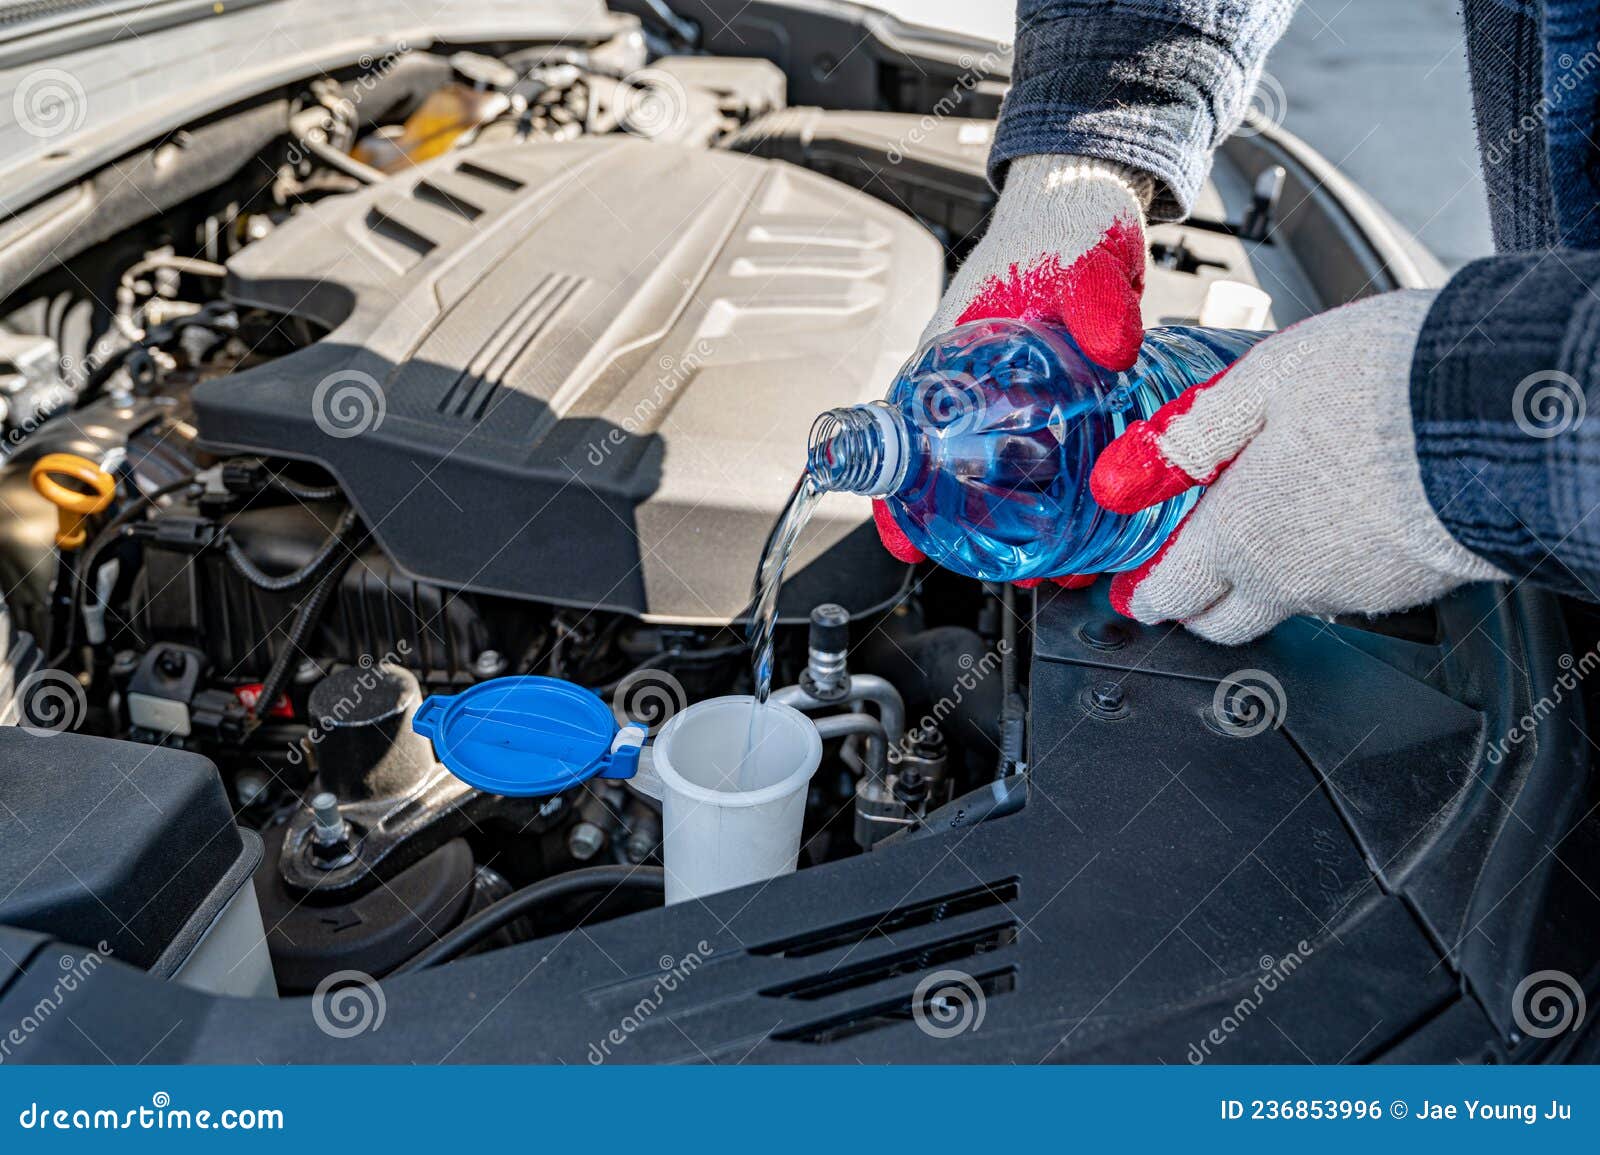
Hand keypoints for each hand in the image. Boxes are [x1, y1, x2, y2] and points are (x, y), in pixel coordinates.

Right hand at [875, 153, 1151, 587]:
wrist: (1095, 205)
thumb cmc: (1064, 222)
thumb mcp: (1082, 255)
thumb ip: (1096, 299)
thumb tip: (1113, 346)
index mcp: (948, 359)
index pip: (901, 440)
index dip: (897, 499)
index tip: (908, 543)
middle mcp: (971, 390)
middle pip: (955, 481)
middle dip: (984, 533)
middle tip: (1031, 565)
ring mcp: (1012, 404)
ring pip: (1007, 484)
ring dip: (1034, 527)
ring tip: (1076, 561)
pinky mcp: (1054, 408)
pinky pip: (1050, 469)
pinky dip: (1068, 502)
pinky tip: (1102, 523)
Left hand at [1088, 291, 1504, 643]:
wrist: (1500, 413)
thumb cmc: (1383, 386)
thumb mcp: (1261, 385)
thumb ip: (1188, 437)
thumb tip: (1124, 479)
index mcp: (1240, 536)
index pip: (1171, 595)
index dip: (1144, 594)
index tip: (1134, 589)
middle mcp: (1291, 580)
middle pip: (1223, 622)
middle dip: (1194, 603)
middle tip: (1183, 575)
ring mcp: (1352, 592)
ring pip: (1286, 606)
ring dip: (1264, 580)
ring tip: (1268, 523)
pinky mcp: (1406, 588)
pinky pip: (1346, 591)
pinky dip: (1327, 564)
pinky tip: (1336, 516)